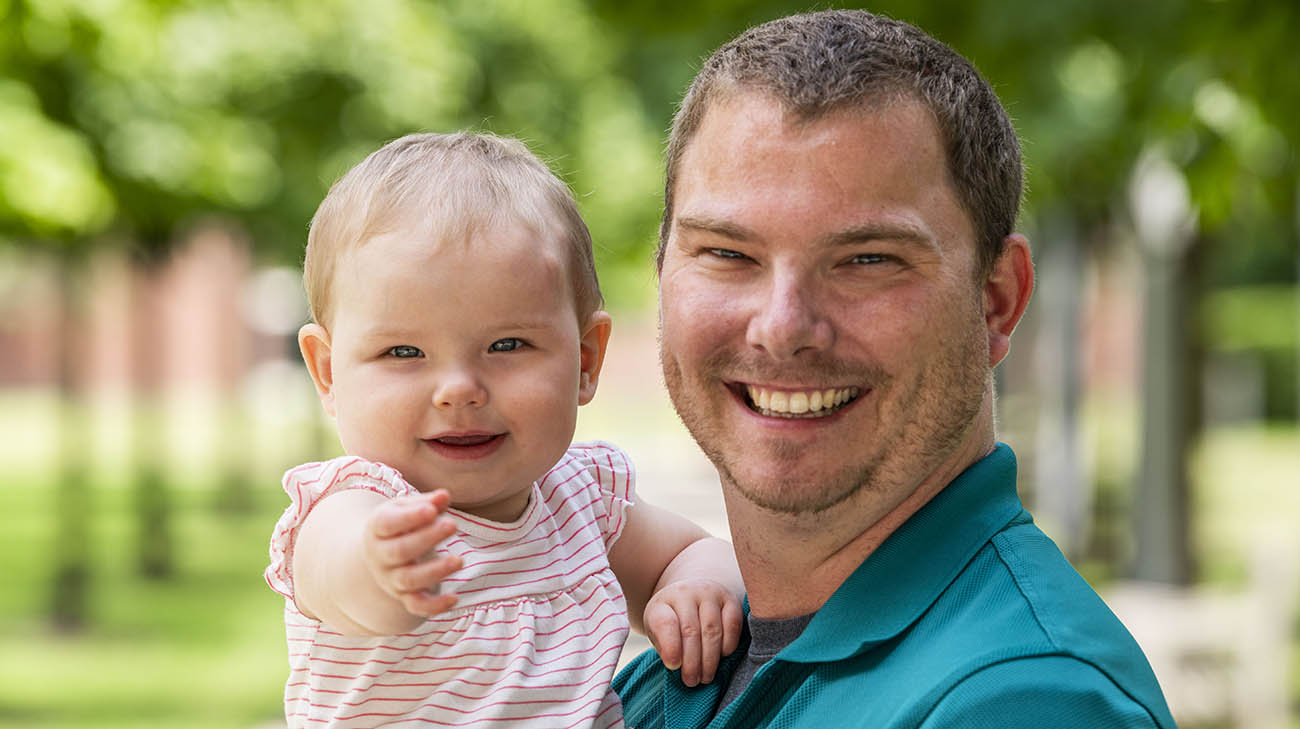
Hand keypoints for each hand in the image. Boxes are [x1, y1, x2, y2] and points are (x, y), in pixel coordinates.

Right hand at [362, 490, 461, 617]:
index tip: (432, 510)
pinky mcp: (405, 597)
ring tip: (459, 560)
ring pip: (408, 580)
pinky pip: (417, 606)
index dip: (409, 517)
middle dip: (426, 538)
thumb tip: (444, 496)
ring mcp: (391, 579)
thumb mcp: (408, 508)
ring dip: (434, 571)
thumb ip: (427, 502)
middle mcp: (381, 556)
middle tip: (452, 524)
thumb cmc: (400, 524)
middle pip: (400, 551)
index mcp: (377, 529)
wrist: (381, 553)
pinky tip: (454, 598)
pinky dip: (434, 606)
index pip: (388, 523)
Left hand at [643, 578, 743, 686]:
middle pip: (690, 631)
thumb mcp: (657, 631)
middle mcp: (686, 592)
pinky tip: (722, 657)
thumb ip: (663, 646)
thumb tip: (676, 664)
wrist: (691, 595)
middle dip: (692, 662)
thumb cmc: (673, 620)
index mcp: (662, 602)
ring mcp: (710, 593)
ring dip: (710, 659)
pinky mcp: (731, 599)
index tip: (673, 666)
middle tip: (692, 681)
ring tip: (706, 676)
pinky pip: (733, 625)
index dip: (670, 648)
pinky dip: (728, 645)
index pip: (665, 623)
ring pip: (712, 630)